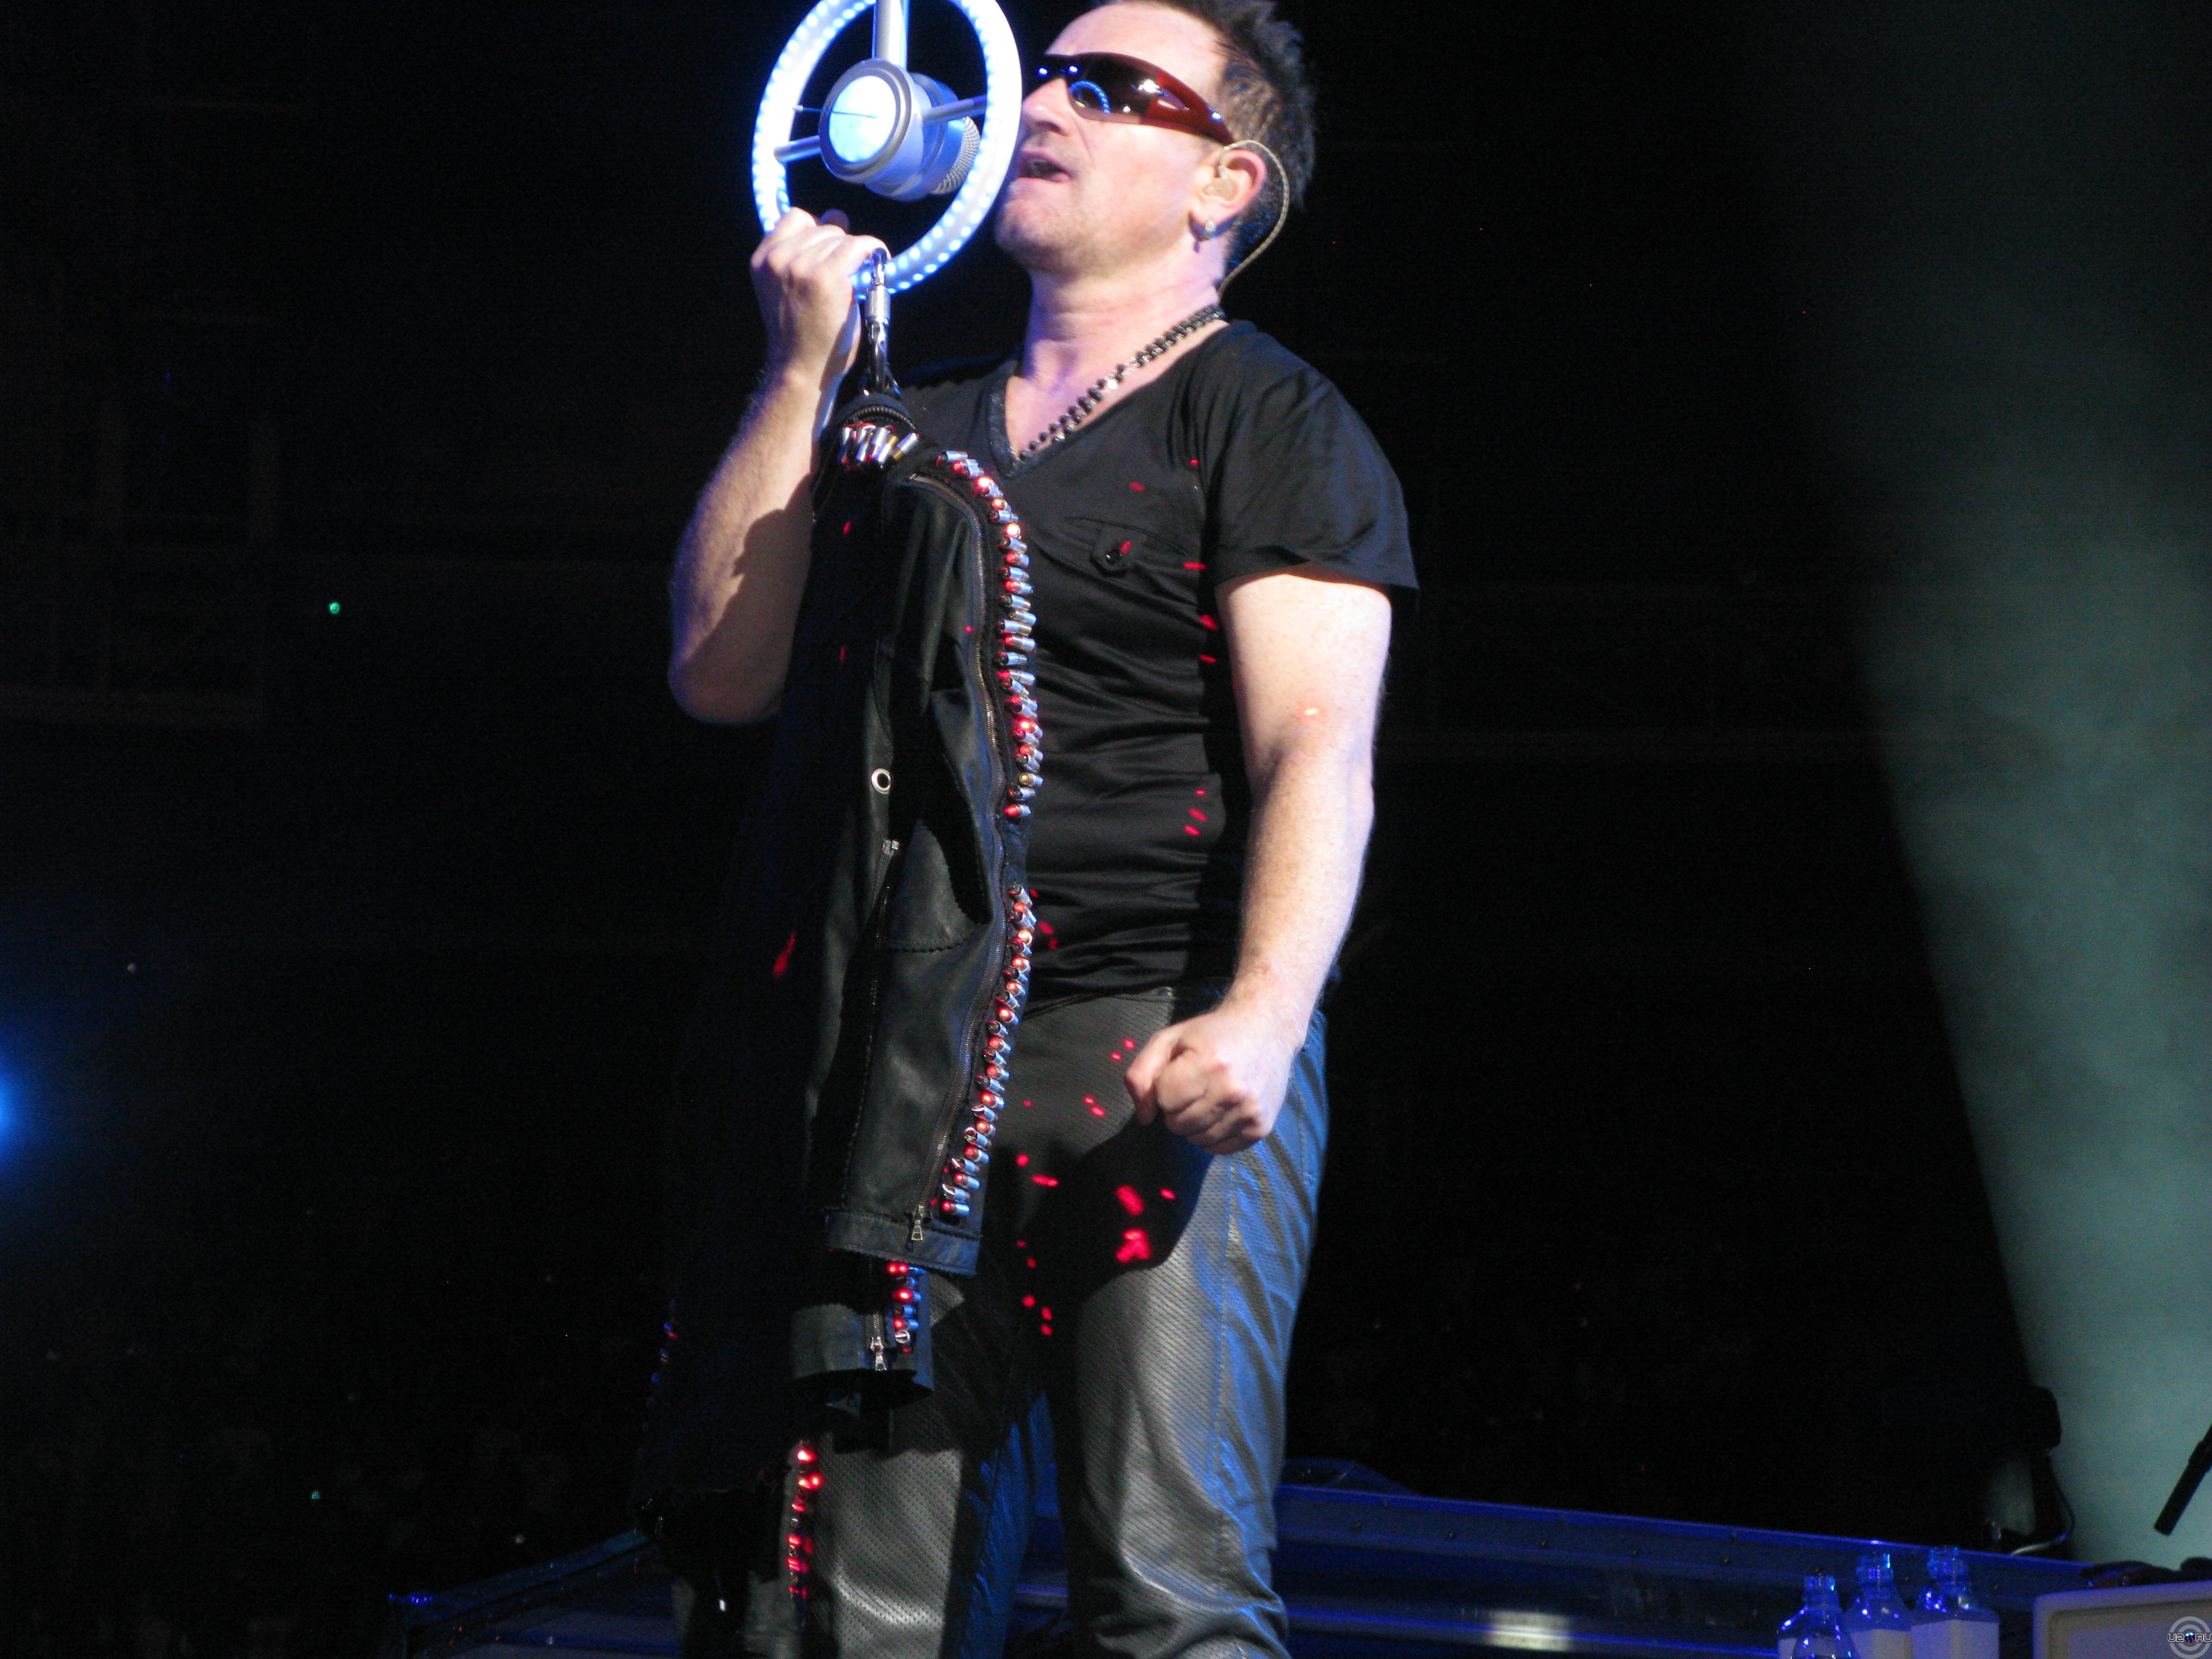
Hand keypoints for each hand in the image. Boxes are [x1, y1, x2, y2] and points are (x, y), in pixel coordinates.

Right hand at [749, 208, 885, 395]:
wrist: (801, 369)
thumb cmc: (802, 335)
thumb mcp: (789, 288)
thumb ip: (805, 253)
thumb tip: (837, 215)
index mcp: (763, 259)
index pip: (796, 218)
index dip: (819, 231)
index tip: (832, 250)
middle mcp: (778, 258)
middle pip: (823, 228)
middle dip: (839, 249)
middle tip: (846, 277)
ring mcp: (801, 265)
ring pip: (842, 238)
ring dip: (854, 257)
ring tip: (854, 281)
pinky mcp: (826, 276)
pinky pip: (859, 246)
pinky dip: (873, 250)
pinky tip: (879, 259)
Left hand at [1124, 1003, 1300, 1154]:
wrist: (1266, 1030)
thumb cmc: (1212, 1034)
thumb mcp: (1169, 1040)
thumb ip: (1142, 1074)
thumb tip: (1144, 1117)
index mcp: (1208, 1062)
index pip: (1164, 1101)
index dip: (1164, 1089)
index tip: (1179, 1074)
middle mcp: (1232, 1090)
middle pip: (1178, 1124)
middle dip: (1177, 1108)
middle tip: (1194, 1087)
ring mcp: (1249, 1111)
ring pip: (1197, 1140)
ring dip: (1194, 1124)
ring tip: (1208, 1097)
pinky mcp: (1260, 1128)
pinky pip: (1220, 1149)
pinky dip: (1213, 1135)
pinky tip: (1222, 1111)